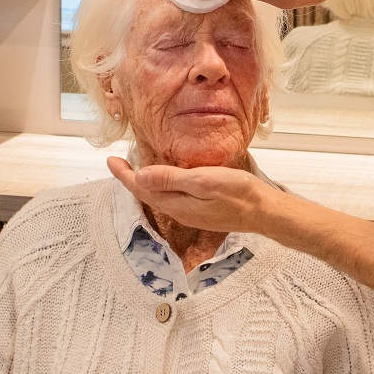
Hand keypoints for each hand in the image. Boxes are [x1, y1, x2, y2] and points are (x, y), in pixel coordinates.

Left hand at [107, 157, 276, 234]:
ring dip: (145, 184)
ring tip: (136, 170)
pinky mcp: (200, 212)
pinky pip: (171, 199)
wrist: (263, 212)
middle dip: (130, 179)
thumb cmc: (237, 193)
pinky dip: (161, 188)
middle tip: (118, 162)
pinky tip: (165, 180)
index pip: (141, 188)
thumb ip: (171, 179)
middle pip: (147, 195)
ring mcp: (190, 214)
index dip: (124, 174)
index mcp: (176, 203)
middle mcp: (179, 211)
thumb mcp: (203, 180)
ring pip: (159, 198)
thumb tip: (140, 176)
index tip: (110, 160)